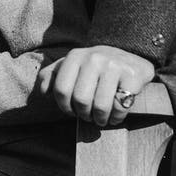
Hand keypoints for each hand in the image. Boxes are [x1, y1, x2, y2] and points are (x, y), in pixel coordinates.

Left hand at [36, 45, 154, 126]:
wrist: (132, 57)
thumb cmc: (96, 67)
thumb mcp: (73, 65)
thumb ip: (52, 75)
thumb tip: (43, 91)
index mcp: (75, 56)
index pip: (61, 90)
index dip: (65, 107)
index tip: (72, 111)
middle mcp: (94, 58)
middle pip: (80, 100)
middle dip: (83, 114)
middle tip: (88, 116)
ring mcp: (114, 66)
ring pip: (100, 106)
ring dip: (100, 119)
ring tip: (101, 118)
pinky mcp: (132, 76)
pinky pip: (119, 107)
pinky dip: (116, 118)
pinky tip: (116, 116)